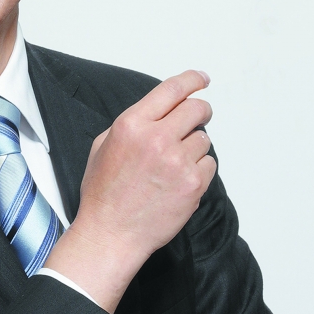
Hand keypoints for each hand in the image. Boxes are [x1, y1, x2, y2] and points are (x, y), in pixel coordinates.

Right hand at [45, 69, 215, 311]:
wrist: (111, 233)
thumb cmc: (104, 194)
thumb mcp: (103, 146)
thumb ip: (132, 124)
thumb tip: (159, 111)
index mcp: (131, 124)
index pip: (172, 89)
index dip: (192, 80)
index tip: (202, 79)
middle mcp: (156, 138)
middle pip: (196, 109)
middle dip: (199, 113)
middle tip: (194, 121)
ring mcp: (177, 162)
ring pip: (203, 139)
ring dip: (193, 148)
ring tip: (172, 166)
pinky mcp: (193, 184)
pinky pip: (209, 164)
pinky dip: (198, 170)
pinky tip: (178, 182)